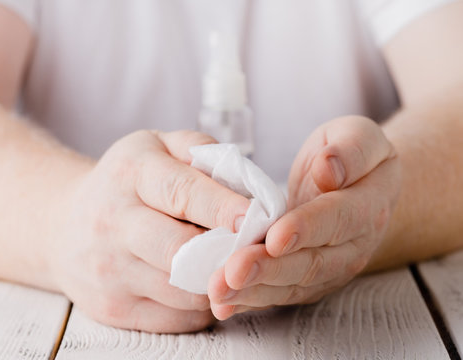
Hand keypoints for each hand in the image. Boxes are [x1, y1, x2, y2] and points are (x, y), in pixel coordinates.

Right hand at [47, 130, 249, 331]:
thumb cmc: (124, 183)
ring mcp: (108, 271)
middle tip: (252, 249)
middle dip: (227, 253)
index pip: (181, 193)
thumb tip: (244, 183)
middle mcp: (112, 222)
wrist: (62, 225)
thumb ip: (200, 150)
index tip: (255, 218)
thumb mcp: (155, 146)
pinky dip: (199, 306)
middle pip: (182, 251)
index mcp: (130, 174)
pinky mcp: (111, 308)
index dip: (222, 207)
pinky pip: (176, 319)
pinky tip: (198, 284)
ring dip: (217, 282)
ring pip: (185, 291)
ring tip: (225, 265)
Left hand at [208, 116, 400, 319]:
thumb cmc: (350, 156)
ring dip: (254, 291)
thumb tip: (329, 168)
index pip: (338, 219)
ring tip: (219, 290)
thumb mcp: (358, 136)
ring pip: (292, 285)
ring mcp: (330, 268)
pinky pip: (279, 293)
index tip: (274, 236)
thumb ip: (351, 149)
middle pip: (311, 262)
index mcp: (368, 204)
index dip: (307, 228)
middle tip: (232, 272)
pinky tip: (223, 304)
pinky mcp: (307, 280)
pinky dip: (250, 300)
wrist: (360, 189)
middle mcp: (352, 245)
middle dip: (269, 269)